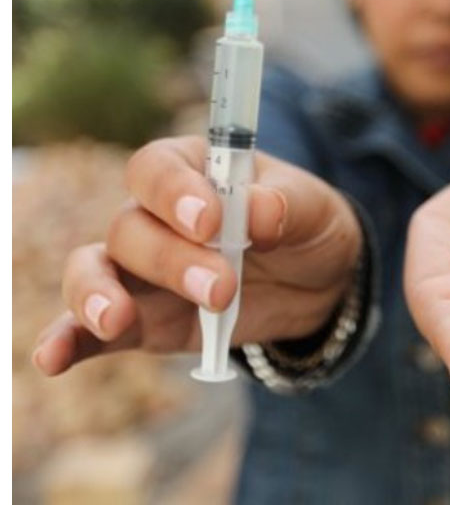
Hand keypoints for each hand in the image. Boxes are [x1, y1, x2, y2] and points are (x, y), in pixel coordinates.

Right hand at [33, 137, 362, 374]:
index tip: (210, 221)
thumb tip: (261, 213)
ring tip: (117, 320)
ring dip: (98, 295)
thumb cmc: (307, 226)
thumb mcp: (315, 208)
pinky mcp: (141, 320)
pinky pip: (90, 329)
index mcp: (191, 170)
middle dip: (172, 261)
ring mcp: (139, 270)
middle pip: (130, 228)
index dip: (175, 192)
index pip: (157, 169)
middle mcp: (152, 215)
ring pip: (95, 271)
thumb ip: (287, 205)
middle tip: (222, 288)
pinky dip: (68, 341)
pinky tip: (53, 358)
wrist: (319, 281)